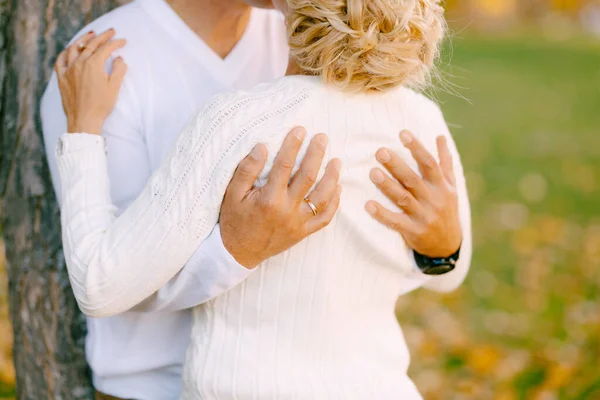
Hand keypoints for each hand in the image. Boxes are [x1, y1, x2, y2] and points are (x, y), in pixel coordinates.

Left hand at [54, 29, 126, 134]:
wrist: (83, 120)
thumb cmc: (101, 105)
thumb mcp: (114, 87)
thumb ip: (118, 70)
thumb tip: (119, 59)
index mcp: (94, 64)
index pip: (106, 48)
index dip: (116, 43)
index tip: (123, 41)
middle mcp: (79, 63)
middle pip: (91, 44)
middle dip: (102, 37)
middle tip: (110, 32)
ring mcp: (69, 69)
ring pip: (74, 48)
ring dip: (83, 39)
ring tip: (90, 35)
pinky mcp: (62, 78)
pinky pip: (61, 60)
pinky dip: (66, 52)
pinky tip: (69, 50)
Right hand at [220, 127, 341, 268]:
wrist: (238, 253)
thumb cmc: (234, 220)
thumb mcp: (232, 194)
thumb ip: (247, 170)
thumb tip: (262, 147)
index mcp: (268, 199)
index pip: (285, 166)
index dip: (293, 145)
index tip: (300, 130)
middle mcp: (287, 211)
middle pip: (308, 177)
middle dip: (316, 154)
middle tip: (323, 137)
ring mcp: (298, 223)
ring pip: (322, 198)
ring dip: (332, 178)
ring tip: (336, 161)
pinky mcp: (303, 232)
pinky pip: (324, 218)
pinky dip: (334, 203)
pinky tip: (337, 188)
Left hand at [366, 130, 461, 257]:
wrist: (448, 244)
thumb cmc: (446, 208)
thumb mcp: (450, 186)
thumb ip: (444, 161)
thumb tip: (440, 136)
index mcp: (441, 186)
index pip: (429, 163)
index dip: (416, 148)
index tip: (402, 133)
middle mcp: (433, 199)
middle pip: (412, 180)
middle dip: (396, 165)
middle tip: (380, 151)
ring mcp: (423, 216)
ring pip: (403, 198)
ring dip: (387, 185)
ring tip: (372, 172)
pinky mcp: (413, 231)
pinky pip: (395, 222)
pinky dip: (382, 214)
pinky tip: (368, 205)